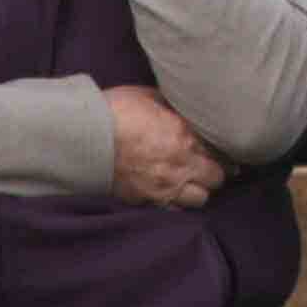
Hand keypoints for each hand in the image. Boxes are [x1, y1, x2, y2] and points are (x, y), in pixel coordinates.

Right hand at [104, 83, 222, 209]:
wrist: (82, 136)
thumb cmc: (114, 110)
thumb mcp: (149, 97)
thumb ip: (172, 106)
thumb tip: (184, 108)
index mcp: (185, 136)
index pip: (221, 151)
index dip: (224, 152)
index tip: (224, 151)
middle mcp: (180, 165)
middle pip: (216, 179)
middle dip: (215, 172)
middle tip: (209, 166)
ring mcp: (163, 186)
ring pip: (200, 199)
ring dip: (199, 190)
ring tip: (192, 182)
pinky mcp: (145, 200)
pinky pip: (173, 209)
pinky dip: (177, 203)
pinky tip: (173, 193)